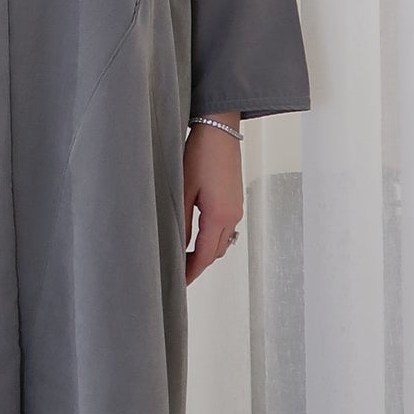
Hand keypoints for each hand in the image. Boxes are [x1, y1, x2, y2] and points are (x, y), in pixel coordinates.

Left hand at [184, 119, 242, 283]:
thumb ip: (181, 222)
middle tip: (177, 271)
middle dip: (197, 265)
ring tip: (184, 255)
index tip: (179, 283)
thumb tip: (178, 246)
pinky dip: (212, 238)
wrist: (219, 129)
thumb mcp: (183, 190)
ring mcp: (237, 208)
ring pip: (222, 242)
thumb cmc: (200, 153)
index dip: (191, 272)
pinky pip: (226, 228)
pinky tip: (197, 235)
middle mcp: (233, 215)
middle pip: (215, 253)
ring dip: (205, 252)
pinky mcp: (235, 199)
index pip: (204, 256)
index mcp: (219, 216)